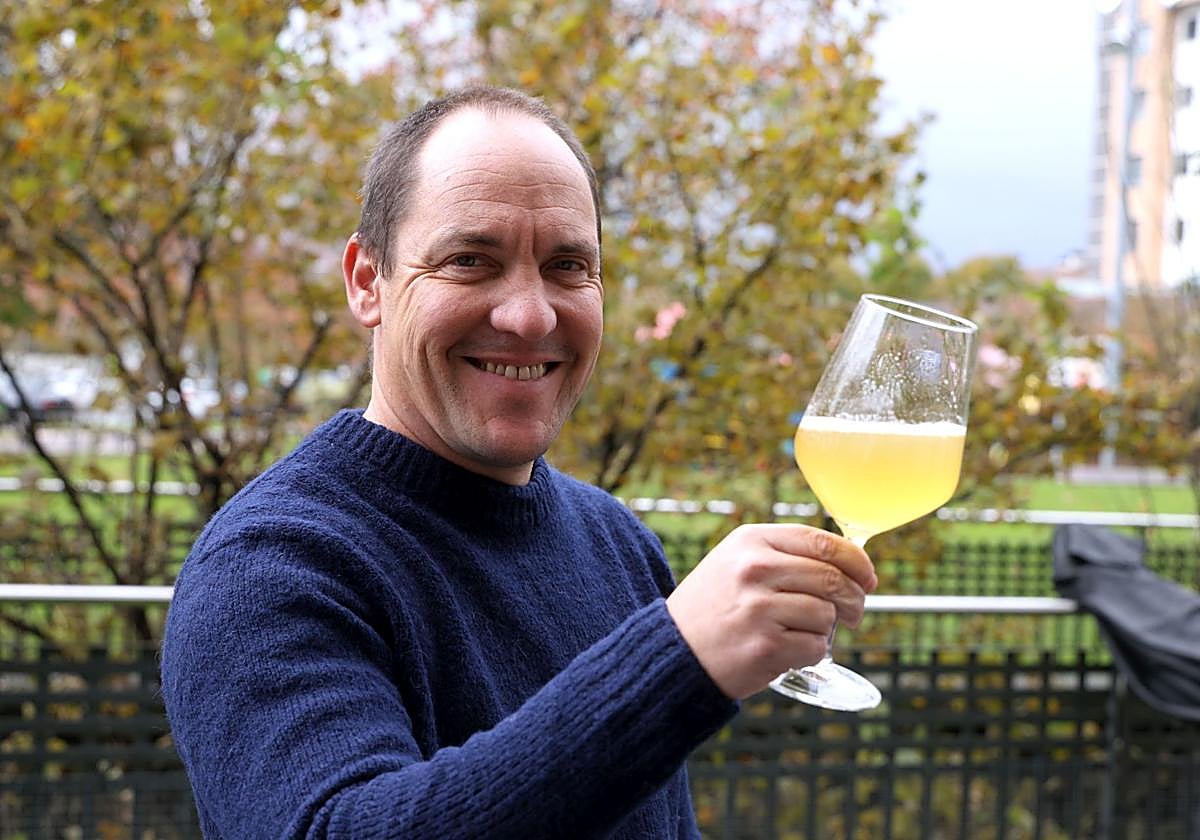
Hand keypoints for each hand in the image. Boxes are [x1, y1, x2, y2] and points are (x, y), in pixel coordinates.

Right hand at [665, 524, 876, 699]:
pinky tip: (788, 650)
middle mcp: (755, 568)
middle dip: (855, 599)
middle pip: (833, 578)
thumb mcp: (738, 561)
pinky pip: (816, 646)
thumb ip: (786, 555)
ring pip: (827, 614)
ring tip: (801, 633)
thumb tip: (853, 564)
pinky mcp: (765, 645)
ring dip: (825, 629)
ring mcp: (759, 607)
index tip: (868, 577)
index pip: (823, 542)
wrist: (674, 650)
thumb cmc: (716, 606)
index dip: (857, 561)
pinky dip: (811, 652)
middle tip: (854, 613)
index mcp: (752, 540)